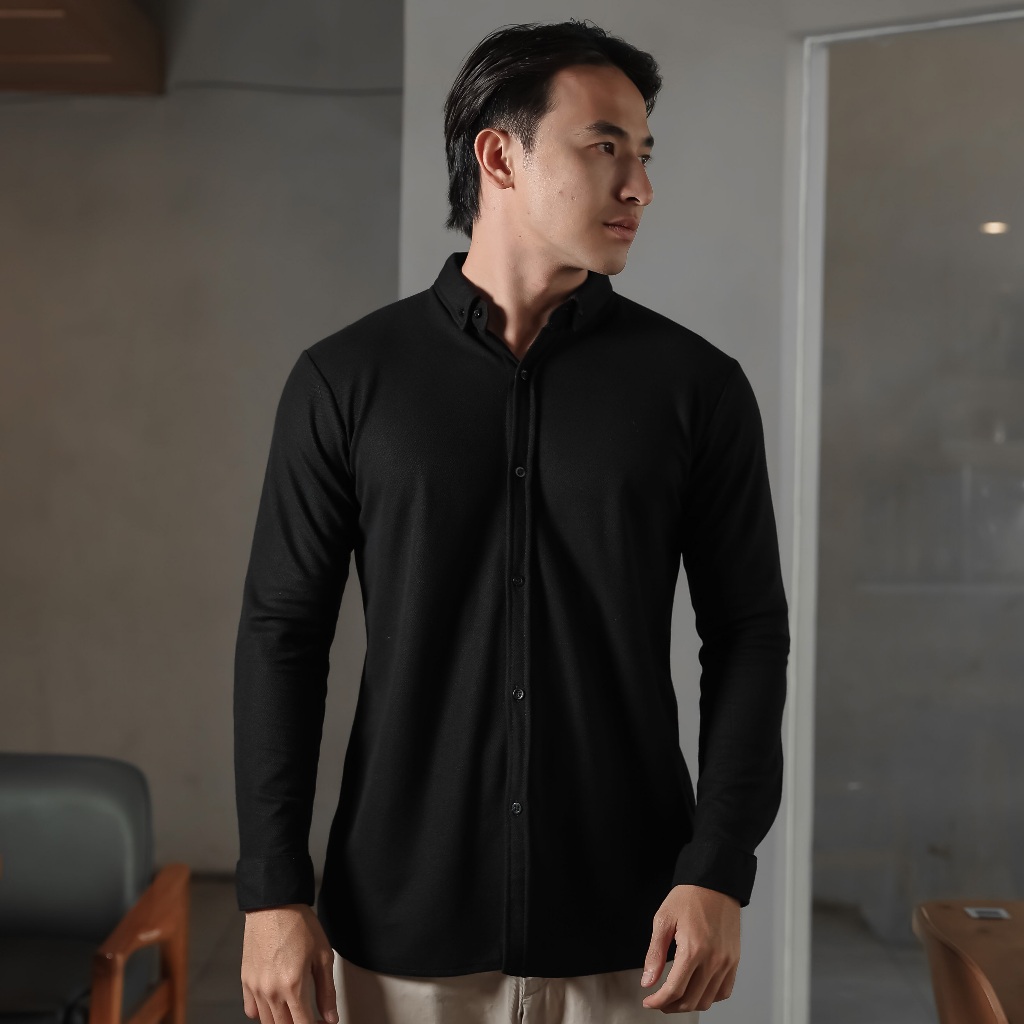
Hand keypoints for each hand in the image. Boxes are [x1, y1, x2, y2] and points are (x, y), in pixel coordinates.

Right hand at [241, 904, 338, 1023]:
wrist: (274, 903)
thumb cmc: (299, 923)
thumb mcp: (323, 955)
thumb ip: (327, 991)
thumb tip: (331, 1017)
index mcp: (293, 986)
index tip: (323, 1023)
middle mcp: (271, 991)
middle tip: (313, 1017)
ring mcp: (255, 987)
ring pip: (268, 1023)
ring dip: (283, 1022)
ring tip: (296, 1011)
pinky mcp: (245, 981)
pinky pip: (251, 1011)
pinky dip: (263, 1014)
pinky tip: (276, 1003)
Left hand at [639, 884, 739, 1012]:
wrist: (715, 882)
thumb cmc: (689, 897)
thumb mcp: (663, 920)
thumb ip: (655, 954)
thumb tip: (648, 982)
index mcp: (693, 949)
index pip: (674, 990)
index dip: (658, 1001)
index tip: (648, 1001)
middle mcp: (713, 959)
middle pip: (691, 1000)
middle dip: (670, 1006)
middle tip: (658, 1000)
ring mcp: (726, 962)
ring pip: (707, 1000)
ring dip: (689, 1005)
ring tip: (675, 997)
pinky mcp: (734, 960)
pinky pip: (724, 992)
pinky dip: (709, 997)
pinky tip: (696, 989)